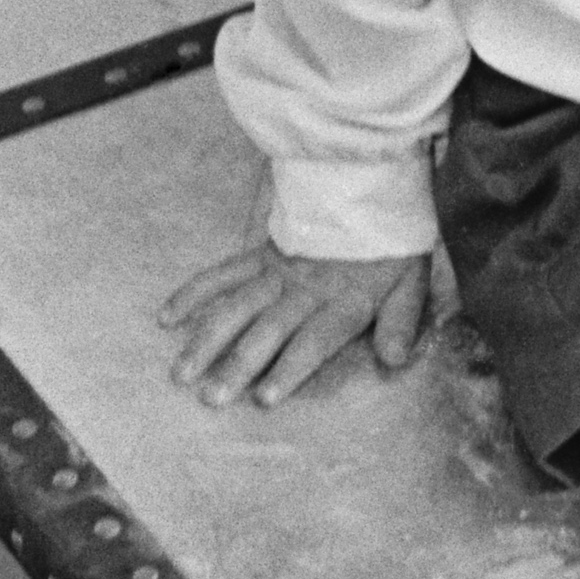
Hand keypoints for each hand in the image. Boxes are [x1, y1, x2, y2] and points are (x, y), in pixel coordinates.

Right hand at [161, 235, 433, 404]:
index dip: (290, 368)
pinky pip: (223, 272)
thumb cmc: (390, 242)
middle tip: (211, 396)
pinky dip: (195, 292)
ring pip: (237, 306)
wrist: (370, 180)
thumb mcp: (412, 280)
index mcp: (343, 300)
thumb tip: (395, 359)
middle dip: (239, 364)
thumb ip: (402, 320)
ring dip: (208, 338)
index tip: (264, 398)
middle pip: (268, 330)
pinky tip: (167, 316)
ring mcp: (277, 270)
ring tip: (182, 371)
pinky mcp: (260, 253)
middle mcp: (305, 289)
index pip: (314, 340)